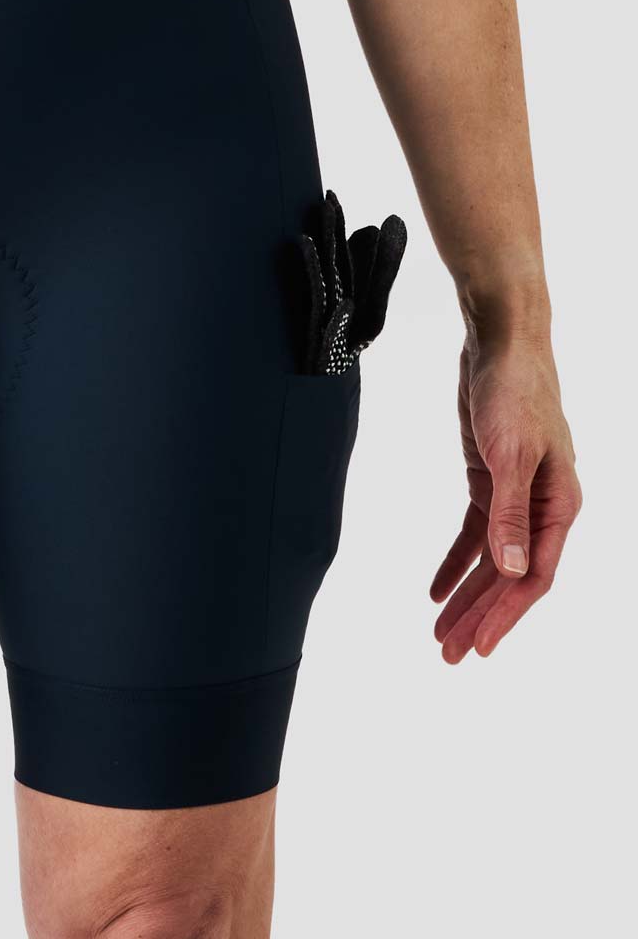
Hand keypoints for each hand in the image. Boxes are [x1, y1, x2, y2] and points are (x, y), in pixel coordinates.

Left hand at [429, 331, 580, 662]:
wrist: (500, 345)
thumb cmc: (514, 392)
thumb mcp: (509, 453)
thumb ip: (510, 512)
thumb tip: (514, 570)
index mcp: (560, 505)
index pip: (535, 577)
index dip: (506, 615)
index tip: (477, 646)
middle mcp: (543, 506)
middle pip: (512, 576)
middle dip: (480, 615)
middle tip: (448, 653)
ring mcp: (517, 495)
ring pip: (493, 560)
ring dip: (467, 595)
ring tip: (439, 631)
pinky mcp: (491, 480)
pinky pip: (476, 533)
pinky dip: (458, 561)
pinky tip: (437, 588)